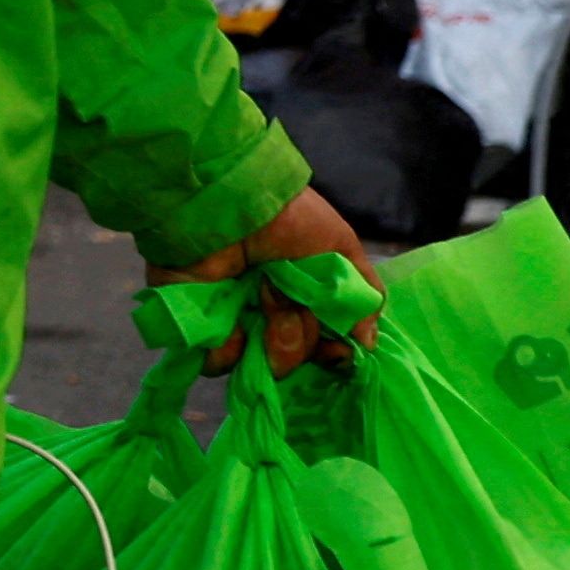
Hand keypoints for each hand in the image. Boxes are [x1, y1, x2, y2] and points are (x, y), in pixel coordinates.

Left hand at [173, 186, 379, 370]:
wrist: (235, 206)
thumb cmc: (292, 222)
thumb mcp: (341, 250)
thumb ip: (361, 296)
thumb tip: (367, 343)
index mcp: (305, 299)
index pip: (323, 344)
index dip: (332, 352)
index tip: (338, 350)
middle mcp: (273, 315)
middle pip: (295, 356)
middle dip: (299, 335)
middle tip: (288, 302)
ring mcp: (238, 322)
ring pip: (262, 364)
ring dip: (270, 338)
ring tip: (262, 297)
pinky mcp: (201, 327)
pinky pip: (219, 361)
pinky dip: (228, 347)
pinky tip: (231, 318)